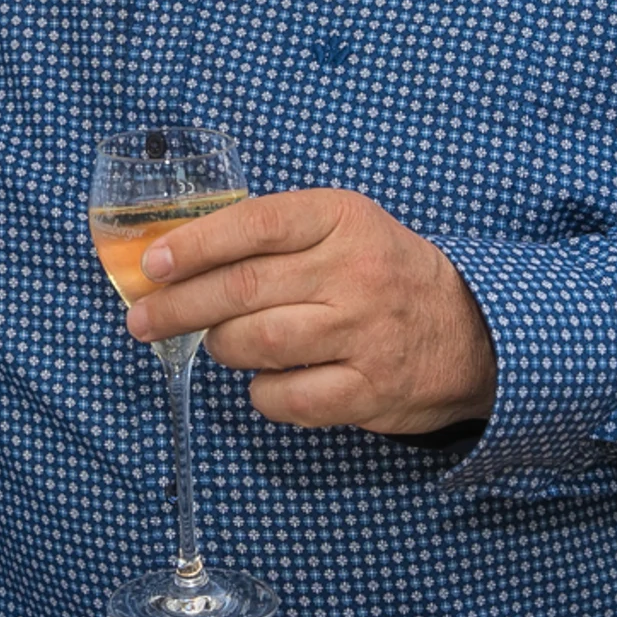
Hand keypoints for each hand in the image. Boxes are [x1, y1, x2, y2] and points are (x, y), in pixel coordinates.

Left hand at [125, 189, 496, 434]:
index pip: (254, 224)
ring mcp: (365, 334)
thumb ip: (272, 236)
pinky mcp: (370, 390)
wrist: (475, 330)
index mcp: (342, 219)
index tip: (153, 264)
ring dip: (220, 347)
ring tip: (214, 344)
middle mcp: (355, 272)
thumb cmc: (383, 273)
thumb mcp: (342, 228)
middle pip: (243, 289)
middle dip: (178, 307)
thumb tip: (177, 256)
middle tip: (141, 319)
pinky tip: (264, 381)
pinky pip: (288, 398)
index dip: (195, 245)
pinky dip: (262, 394)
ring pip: (259, 343)